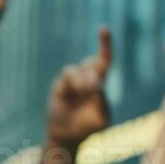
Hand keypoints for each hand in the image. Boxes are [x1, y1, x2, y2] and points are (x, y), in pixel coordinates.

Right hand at [45, 27, 112, 146]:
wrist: (67, 135)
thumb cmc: (88, 126)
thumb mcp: (101, 119)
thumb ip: (103, 103)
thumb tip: (96, 87)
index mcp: (99, 83)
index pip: (104, 60)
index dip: (104, 44)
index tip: (103, 28)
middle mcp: (86, 78)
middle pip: (92, 62)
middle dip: (95, 70)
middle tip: (95, 86)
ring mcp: (72, 81)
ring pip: (80, 69)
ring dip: (85, 80)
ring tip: (85, 92)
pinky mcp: (60, 85)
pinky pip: (69, 74)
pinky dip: (74, 81)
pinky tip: (74, 91)